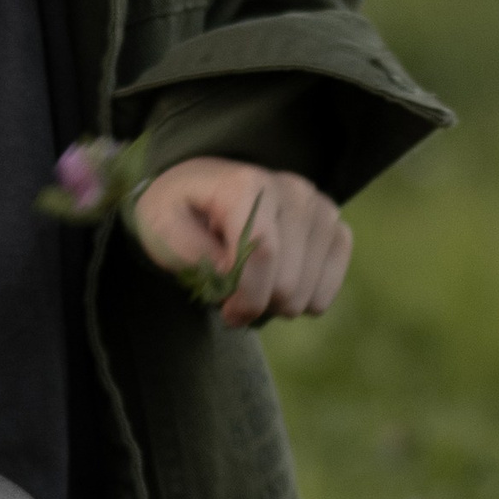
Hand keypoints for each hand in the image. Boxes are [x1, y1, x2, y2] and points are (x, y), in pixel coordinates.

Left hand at [129, 159, 352, 330]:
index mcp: (248, 185)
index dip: (246, 296)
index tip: (226, 313)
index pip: (262, 252)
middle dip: (255, 304)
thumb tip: (231, 276)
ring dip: (275, 304)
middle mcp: (292, 190)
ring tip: (252, 285)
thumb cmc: (181, 212)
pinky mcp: (335, 228)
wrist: (204, 191)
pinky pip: (328, 288)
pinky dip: (301, 301)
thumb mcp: (163, 227)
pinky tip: (277, 285)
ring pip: (307, 291)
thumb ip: (191, 253)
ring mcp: (319, 208)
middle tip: (231, 297)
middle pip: (287, 280)